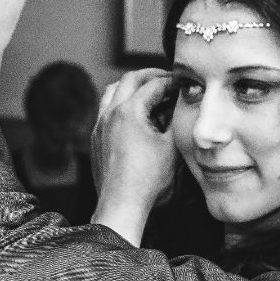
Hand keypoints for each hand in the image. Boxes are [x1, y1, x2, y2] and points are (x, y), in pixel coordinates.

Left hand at [91, 69, 176, 244]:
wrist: (121, 204)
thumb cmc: (149, 179)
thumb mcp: (172, 146)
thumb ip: (178, 120)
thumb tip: (184, 104)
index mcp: (130, 111)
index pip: (154, 85)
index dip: (172, 82)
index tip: (184, 84)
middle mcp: (110, 112)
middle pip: (130, 79)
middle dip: (150, 76)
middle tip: (167, 79)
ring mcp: (99, 125)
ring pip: (112, 90)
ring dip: (131, 86)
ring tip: (147, 91)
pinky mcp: (95, 137)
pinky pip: (105, 109)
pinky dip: (120, 102)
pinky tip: (132, 114)